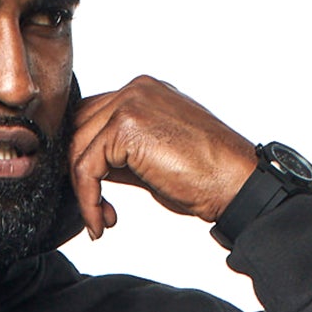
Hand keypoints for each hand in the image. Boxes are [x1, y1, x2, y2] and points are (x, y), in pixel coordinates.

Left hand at [67, 76, 259, 240]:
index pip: (91, 118)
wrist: (235, 181)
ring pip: (77, 148)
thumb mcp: (152, 160)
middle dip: (79, 175)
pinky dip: (88, 199)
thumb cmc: (205, 175)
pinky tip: (102, 221)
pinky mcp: (126, 126)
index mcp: (143, 92)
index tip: (96, 197)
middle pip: (78, 129)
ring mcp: (130, 103)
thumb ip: (120, 155)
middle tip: (97, 212)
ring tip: (101, 221)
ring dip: (83, 192)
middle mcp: (135, 90)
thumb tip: (89, 170)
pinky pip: (86, 166)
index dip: (84, 158)